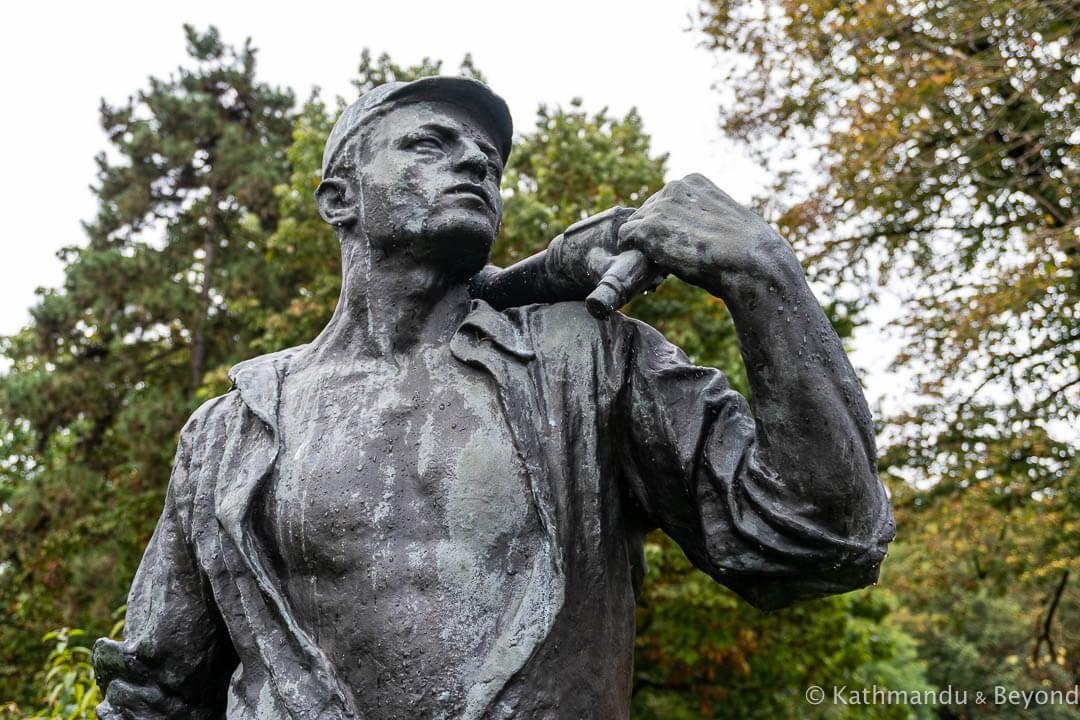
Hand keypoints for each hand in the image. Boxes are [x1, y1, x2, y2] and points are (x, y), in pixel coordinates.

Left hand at [618, 174, 797, 295]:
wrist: (750, 262)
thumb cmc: (747, 250)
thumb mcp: (727, 221)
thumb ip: (703, 217)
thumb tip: (695, 233)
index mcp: (694, 182)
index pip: (665, 203)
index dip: (670, 227)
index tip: (683, 246)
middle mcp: (674, 187)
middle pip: (647, 213)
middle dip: (655, 237)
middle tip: (672, 261)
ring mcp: (659, 206)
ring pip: (635, 227)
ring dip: (644, 247)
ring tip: (664, 268)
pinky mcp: (646, 227)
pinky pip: (625, 239)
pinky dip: (633, 254)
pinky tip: (652, 269)